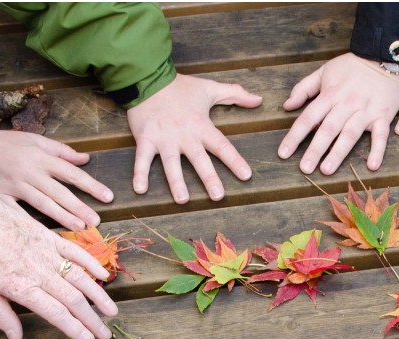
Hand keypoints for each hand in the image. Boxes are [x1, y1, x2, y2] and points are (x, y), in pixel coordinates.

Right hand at [0, 129, 113, 231]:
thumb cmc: (7, 143)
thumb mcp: (34, 140)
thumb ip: (61, 150)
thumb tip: (85, 158)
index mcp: (41, 157)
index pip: (71, 172)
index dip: (90, 185)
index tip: (108, 197)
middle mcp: (30, 172)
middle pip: (59, 191)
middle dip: (79, 207)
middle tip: (96, 221)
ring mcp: (16, 185)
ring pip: (43, 203)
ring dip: (62, 216)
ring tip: (79, 227)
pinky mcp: (3, 196)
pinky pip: (20, 212)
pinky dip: (33, 223)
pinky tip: (46, 235)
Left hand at [0, 189, 113, 338]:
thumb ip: (1, 315)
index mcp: (22, 288)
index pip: (56, 313)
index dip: (75, 329)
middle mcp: (40, 272)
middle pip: (74, 300)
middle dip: (92, 319)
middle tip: (106, 333)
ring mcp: (47, 252)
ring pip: (81, 277)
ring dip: (99, 296)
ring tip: (111, 310)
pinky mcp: (49, 236)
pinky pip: (76, 251)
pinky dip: (92, 263)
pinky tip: (103, 275)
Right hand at [127, 74, 259, 203]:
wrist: (148, 77)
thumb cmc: (180, 86)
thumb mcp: (210, 88)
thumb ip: (235, 94)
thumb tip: (258, 100)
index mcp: (201, 125)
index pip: (222, 146)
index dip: (234, 161)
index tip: (246, 176)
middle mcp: (184, 135)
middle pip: (199, 159)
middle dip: (209, 178)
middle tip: (218, 196)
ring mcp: (164, 139)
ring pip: (171, 163)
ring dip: (176, 182)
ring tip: (182, 200)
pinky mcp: (145, 139)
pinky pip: (142, 159)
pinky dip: (139, 173)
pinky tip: (140, 189)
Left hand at [279, 53, 398, 174]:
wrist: (384, 54)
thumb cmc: (352, 66)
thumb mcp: (324, 71)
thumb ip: (303, 88)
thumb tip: (287, 106)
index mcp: (330, 94)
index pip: (308, 118)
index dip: (294, 136)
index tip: (284, 153)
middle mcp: (346, 104)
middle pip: (328, 129)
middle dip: (315, 149)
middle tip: (304, 169)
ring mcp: (365, 110)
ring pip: (350, 134)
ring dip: (338, 153)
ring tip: (326, 170)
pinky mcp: (383, 115)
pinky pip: (381, 135)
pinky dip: (377, 150)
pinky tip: (372, 166)